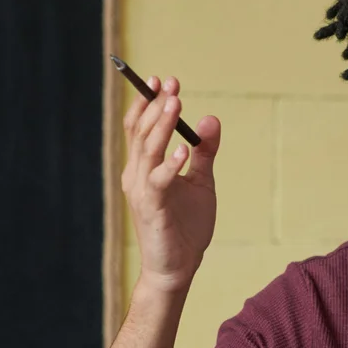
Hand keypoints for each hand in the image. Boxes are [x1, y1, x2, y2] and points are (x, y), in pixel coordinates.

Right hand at [121, 75, 221, 291]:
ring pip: (147, 151)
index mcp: (144, 167)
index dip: (147, 103)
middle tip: (171, 84)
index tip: (163, 80)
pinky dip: (170, 164)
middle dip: (155, 106)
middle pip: (141, 133)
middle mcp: (137, 175)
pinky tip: (183, 150)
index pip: (140, 128)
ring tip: (175, 103)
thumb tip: (211, 119)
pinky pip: (159, 182)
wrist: (177, 267)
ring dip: (161, 126)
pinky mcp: (153, 209)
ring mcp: (142, 192)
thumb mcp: (201, 182)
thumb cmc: (185, 226)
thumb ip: (205, 152)